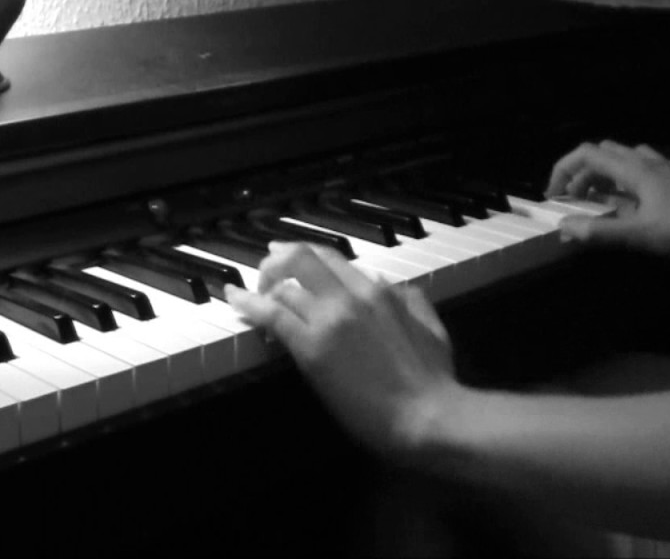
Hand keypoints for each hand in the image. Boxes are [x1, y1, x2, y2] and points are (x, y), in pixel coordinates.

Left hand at [225, 242, 459, 458]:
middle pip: (302, 259)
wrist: (425, 415)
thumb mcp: (428, 325)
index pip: (333, 256)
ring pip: (284, 285)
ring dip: (263, 286)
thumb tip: (381, 284)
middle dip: (278, 260)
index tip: (287, 257)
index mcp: (380, 291)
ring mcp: (330, 320)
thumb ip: (407, 298)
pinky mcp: (311, 348)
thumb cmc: (433, 379)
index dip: (304, 254)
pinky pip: (272, 314)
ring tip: (251, 293)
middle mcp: (352, 296)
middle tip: (265, 271)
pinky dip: (249, 303)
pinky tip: (236, 299)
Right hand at [545, 140, 669, 254]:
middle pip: (602, 153)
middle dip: (580, 173)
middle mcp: (646, 163)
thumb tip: (564, 226)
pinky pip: (640, 172)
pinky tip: (629, 207)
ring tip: (597, 204)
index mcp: (634, 169)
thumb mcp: (642, 234)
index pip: (586, 154)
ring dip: (602, 177)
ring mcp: (664, 171)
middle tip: (573, 201)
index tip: (553, 196)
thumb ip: (601, 231)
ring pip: (622, 161)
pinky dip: (623, 183)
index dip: (562, 170)